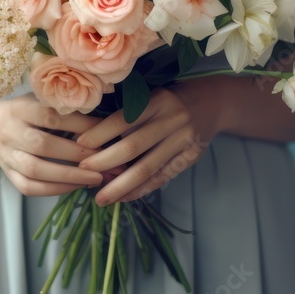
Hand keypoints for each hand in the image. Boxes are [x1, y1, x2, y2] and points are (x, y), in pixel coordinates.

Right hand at [0, 94, 104, 196]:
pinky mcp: (8, 174)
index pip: (50, 116)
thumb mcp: (39, 99)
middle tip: (104, 158)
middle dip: (76, 154)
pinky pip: (29, 187)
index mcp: (21, 108)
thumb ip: (63, 106)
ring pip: (35, 170)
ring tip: (96, 178)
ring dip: (68, 176)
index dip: (78, 124)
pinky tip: (76, 186)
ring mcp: (7, 155)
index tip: (104, 130)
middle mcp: (11, 132)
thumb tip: (103, 116)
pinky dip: (54, 190)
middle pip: (42, 145)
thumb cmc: (25, 112)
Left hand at [75, 86, 217, 205]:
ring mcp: (184, 140)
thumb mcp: (153, 95)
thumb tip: (94, 140)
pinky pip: (162, 177)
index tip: (79, 145)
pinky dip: (142, 189)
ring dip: (121, 185)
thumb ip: (130, 114)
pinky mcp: (190, 157)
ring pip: (147, 167)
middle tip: (84, 172)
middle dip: (105, 162)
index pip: (124, 118)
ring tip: (100, 198)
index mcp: (157, 100)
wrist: (215, 102)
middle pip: (133, 146)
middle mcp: (172, 119)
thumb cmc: (172, 98)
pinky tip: (124, 197)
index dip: (100, 133)